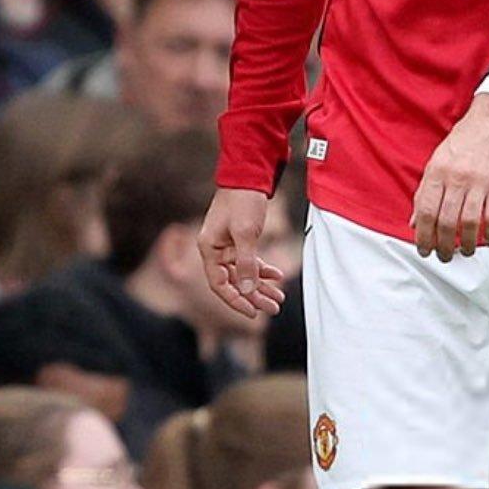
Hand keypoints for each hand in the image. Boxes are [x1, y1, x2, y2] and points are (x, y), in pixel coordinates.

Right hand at [197, 187, 287, 321]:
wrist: (248, 175)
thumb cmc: (242, 201)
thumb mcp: (246, 233)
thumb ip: (246, 263)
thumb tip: (248, 291)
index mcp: (209, 249)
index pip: (219, 284)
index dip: (236, 300)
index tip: (254, 313)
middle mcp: (215, 250)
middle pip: (234, 282)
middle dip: (254, 297)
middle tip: (274, 309)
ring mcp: (227, 246)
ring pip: (244, 274)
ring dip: (261, 286)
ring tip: (279, 298)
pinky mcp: (239, 240)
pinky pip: (250, 262)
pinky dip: (263, 270)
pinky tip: (278, 276)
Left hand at [411, 96, 488, 260]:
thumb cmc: (464, 142)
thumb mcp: (437, 162)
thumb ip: (425, 192)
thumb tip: (413, 223)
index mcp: (437, 172)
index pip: (425, 211)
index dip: (423, 235)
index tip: (424, 250)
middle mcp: (456, 178)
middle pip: (446, 221)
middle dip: (443, 245)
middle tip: (444, 256)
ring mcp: (479, 181)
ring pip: (469, 222)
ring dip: (467, 243)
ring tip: (465, 251)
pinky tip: (487, 241)